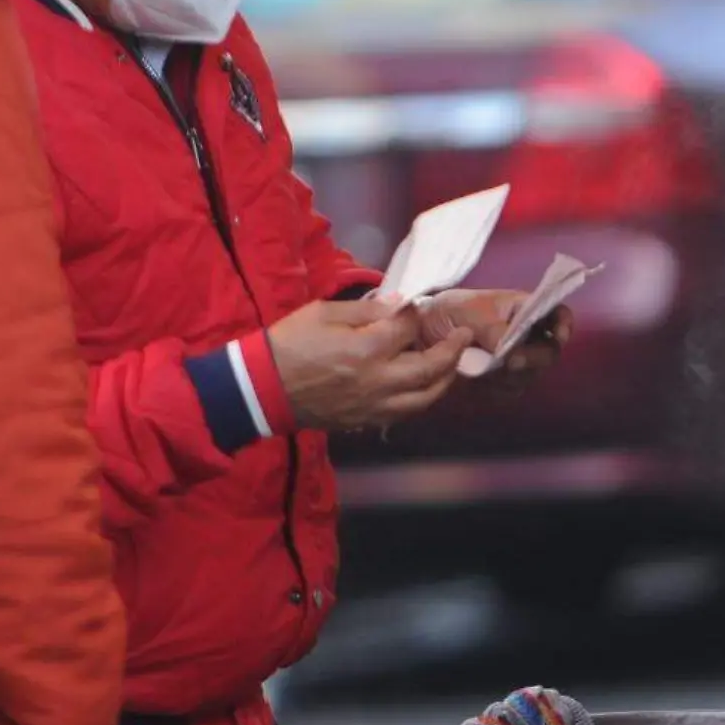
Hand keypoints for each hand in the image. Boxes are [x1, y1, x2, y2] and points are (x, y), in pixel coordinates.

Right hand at [265, 298, 472, 431]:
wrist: (261, 388)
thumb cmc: (289, 344)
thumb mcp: (323, 313)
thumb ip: (366, 309)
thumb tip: (400, 304)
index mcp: (365, 349)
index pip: (408, 329)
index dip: (417, 314)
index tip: (418, 306)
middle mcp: (377, 381)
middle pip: (430, 369)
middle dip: (451, 350)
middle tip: (464, 336)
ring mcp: (373, 406)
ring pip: (424, 399)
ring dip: (444, 380)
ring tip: (452, 364)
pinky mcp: (365, 420)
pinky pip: (404, 414)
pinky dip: (420, 399)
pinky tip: (424, 386)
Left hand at [419, 289, 572, 375]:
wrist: (422, 334)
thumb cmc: (450, 311)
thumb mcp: (472, 312)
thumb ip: (496, 330)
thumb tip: (511, 353)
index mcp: (524, 308)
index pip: (558, 314)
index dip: (564, 325)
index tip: (558, 336)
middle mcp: (526, 334)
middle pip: (549, 352)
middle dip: (533, 359)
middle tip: (511, 362)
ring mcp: (516, 358)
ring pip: (531, 375)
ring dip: (511, 375)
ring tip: (484, 367)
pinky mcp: (501, 380)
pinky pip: (511, 390)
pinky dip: (496, 388)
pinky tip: (477, 380)